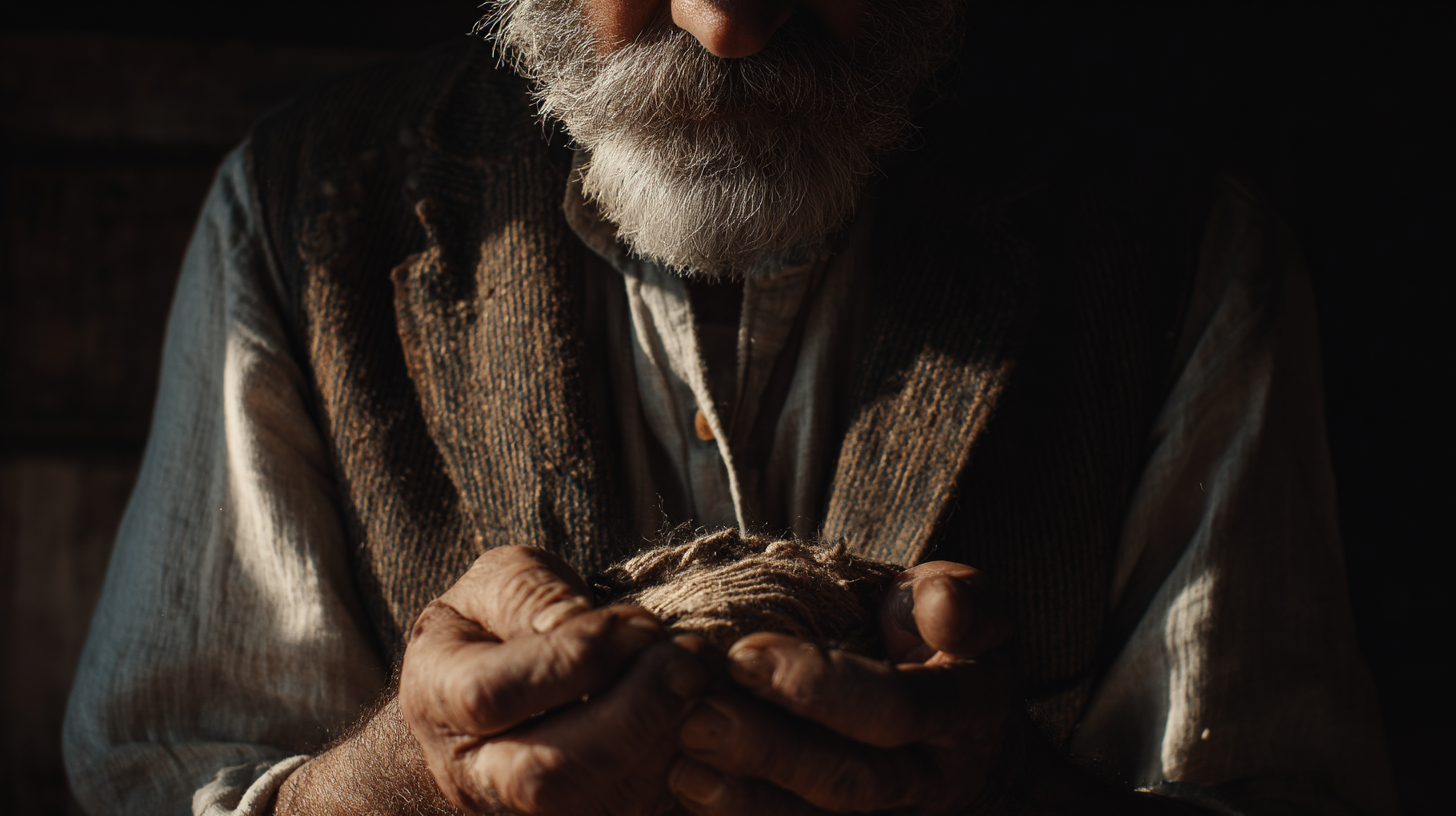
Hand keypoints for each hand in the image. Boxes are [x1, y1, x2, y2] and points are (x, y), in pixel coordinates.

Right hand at [400, 545, 713, 814]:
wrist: (490, 695)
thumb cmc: (497, 626)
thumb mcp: (497, 584)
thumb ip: (532, 594)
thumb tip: (583, 624)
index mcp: (435, 696)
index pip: (491, 694)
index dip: (573, 660)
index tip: (639, 625)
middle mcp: (470, 774)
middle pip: (545, 777)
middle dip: (630, 718)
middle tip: (687, 663)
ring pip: (598, 807)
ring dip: (664, 745)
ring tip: (700, 682)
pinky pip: (634, 814)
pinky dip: (679, 773)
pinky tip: (702, 719)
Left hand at [665, 561, 1015, 814]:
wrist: (980, 745)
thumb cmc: (955, 650)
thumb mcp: (977, 609)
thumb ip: (960, 600)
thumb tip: (937, 606)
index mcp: (967, 712)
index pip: (895, 708)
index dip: (820, 686)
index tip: (743, 653)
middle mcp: (935, 780)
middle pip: (850, 781)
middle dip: (769, 752)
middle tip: (696, 718)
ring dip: (747, 803)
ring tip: (681, 769)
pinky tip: (693, 802)